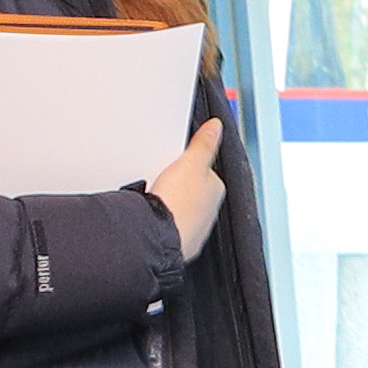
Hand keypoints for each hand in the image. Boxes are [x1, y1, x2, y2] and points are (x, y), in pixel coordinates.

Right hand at [144, 120, 226, 257]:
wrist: (160, 238)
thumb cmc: (177, 203)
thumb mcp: (190, 162)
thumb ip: (204, 143)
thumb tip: (216, 127)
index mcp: (216, 188)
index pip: (203, 169)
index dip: (187, 163)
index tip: (175, 162)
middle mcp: (210, 210)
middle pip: (191, 189)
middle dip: (178, 185)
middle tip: (161, 180)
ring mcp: (195, 227)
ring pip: (180, 208)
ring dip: (170, 204)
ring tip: (154, 197)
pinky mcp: (179, 241)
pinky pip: (169, 225)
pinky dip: (162, 220)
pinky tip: (152, 216)